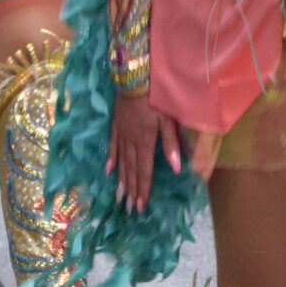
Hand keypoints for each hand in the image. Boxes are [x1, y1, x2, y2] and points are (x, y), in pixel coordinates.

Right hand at [108, 89, 184, 210]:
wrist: (134, 77)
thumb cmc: (155, 97)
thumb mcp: (168, 119)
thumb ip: (171, 143)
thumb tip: (176, 169)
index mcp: (146, 141)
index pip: (145, 170)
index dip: (144, 188)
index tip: (141, 206)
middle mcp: (131, 141)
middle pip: (132, 169)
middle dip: (132, 190)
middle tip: (130, 208)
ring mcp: (121, 134)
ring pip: (121, 162)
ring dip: (121, 180)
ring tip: (120, 197)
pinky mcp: (115, 125)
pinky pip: (112, 146)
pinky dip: (111, 159)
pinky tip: (109, 171)